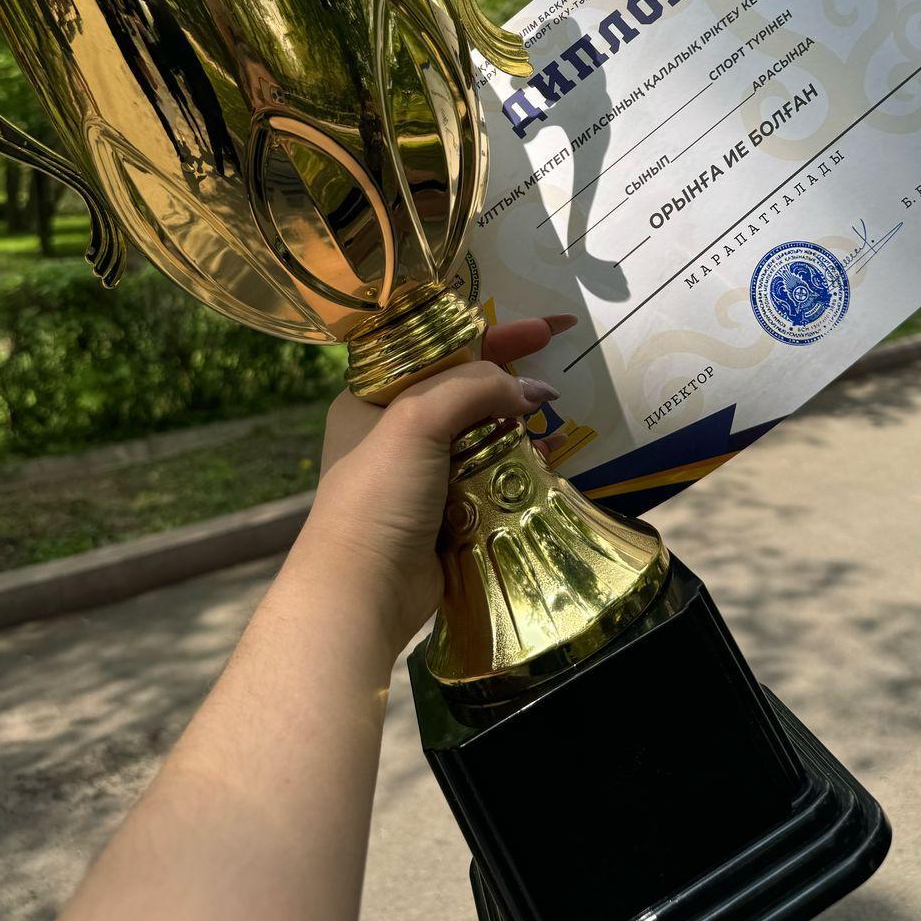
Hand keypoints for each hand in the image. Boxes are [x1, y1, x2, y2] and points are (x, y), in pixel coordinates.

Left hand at [301, 315, 575, 661]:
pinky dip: (519, 465)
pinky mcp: (447, 513)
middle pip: (464, 390)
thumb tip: (534, 391)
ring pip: (484, 434)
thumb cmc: (376, 495)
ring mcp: (423, 475)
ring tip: (555, 422)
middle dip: (510, 379)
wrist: (361, 593)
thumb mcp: (416, 420)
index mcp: (373, 399)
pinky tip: (548, 461)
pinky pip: (492, 476)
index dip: (487, 333)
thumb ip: (475, 388)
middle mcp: (395, 432)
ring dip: (520, 426)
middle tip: (559, 367)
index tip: (540, 327)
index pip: (436, 349)